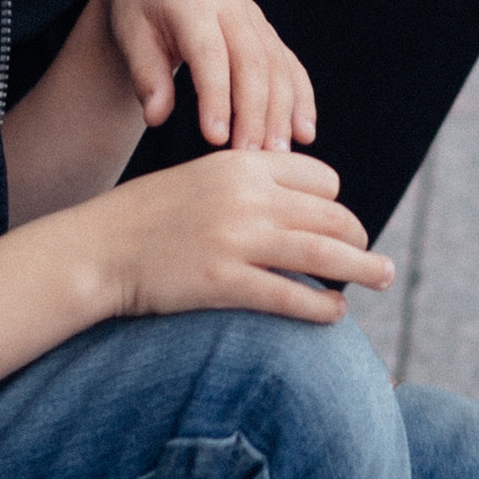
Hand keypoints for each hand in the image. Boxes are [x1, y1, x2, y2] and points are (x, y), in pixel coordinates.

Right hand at [80, 150, 389, 326]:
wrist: (97, 249)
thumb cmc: (148, 217)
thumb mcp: (201, 179)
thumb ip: (247, 185)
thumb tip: (299, 208)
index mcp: (242, 165)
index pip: (320, 179)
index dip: (335, 204)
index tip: (336, 226)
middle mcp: (247, 197)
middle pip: (333, 216)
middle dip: (359, 239)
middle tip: (372, 260)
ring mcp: (237, 240)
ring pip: (325, 256)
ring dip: (363, 270)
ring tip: (381, 278)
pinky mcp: (224, 283)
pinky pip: (292, 296)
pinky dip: (323, 307)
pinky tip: (334, 313)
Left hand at [94, 0, 315, 152]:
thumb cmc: (140, 12)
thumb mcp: (130, 36)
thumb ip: (145, 75)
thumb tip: (156, 117)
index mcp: (192, 2)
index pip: (210, 53)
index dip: (216, 96)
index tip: (216, 138)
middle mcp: (231, 5)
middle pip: (253, 62)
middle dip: (255, 112)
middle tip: (250, 155)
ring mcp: (255, 17)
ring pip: (278, 66)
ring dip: (282, 112)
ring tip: (277, 154)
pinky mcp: (268, 32)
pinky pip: (290, 66)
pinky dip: (301, 99)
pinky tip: (304, 132)